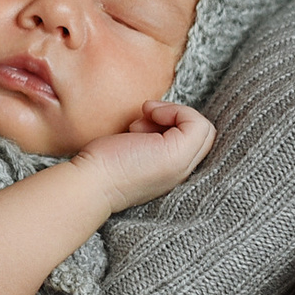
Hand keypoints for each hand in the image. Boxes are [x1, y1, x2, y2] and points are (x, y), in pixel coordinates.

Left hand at [69, 101, 215, 210]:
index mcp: (171, 173)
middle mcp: (181, 173)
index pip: (195, 144)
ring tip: (141, 124)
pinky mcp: (178, 155)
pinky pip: (197, 122)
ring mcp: (182, 166)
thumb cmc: (102, 166)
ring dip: (174, 113)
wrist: (90, 183)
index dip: (175, 126)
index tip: (143, 126)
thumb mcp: (132, 149)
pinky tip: (150, 114)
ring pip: (203, 128)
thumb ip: (149, 139)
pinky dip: (176, 111)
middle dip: (175, 118)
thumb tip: (154, 116)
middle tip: (143, 121)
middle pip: (202, 136)